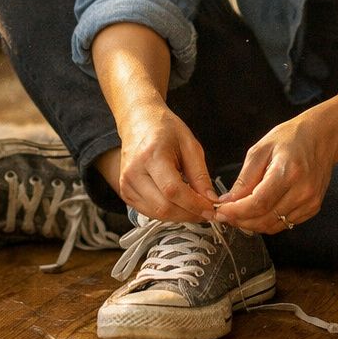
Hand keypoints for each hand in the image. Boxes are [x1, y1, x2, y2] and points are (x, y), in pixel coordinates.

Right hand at [114, 101, 217, 222]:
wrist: (139, 122)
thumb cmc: (165, 129)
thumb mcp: (190, 145)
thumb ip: (200, 175)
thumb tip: (211, 201)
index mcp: (151, 155)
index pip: (173, 190)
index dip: (194, 204)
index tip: (212, 209)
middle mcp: (134, 172)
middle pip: (164, 207)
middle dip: (189, 214)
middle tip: (207, 212)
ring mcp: (126, 184)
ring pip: (156, 214)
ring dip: (180, 216)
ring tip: (195, 208)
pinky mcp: (125, 193)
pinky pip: (149, 212)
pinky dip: (168, 213)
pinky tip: (179, 204)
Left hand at [212, 115, 333, 233]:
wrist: (322, 137)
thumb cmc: (291, 138)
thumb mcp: (260, 150)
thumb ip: (244, 178)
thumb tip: (229, 201)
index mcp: (288, 172)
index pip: (258, 203)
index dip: (236, 212)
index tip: (221, 211)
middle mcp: (302, 191)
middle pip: (265, 219)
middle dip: (240, 221)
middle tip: (225, 214)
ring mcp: (310, 202)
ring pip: (274, 226)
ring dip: (253, 224)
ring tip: (239, 213)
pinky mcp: (313, 208)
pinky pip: (285, 224)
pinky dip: (268, 221)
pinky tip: (259, 211)